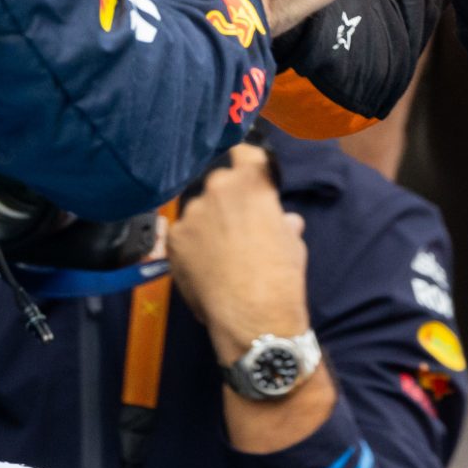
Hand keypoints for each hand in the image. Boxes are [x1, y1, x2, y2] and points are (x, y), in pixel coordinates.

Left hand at [166, 144, 309, 362]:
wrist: (253, 316)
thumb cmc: (281, 277)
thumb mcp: (292, 244)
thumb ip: (282, 223)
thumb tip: (285, 220)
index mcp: (252, 182)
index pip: (244, 152)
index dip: (245, 162)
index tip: (246, 174)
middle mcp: (218, 188)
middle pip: (218, 182)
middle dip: (225, 199)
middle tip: (234, 226)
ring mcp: (192, 212)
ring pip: (198, 210)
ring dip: (206, 223)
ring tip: (217, 253)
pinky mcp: (175, 238)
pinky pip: (182, 235)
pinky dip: (190, 246)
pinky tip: (202, 267)